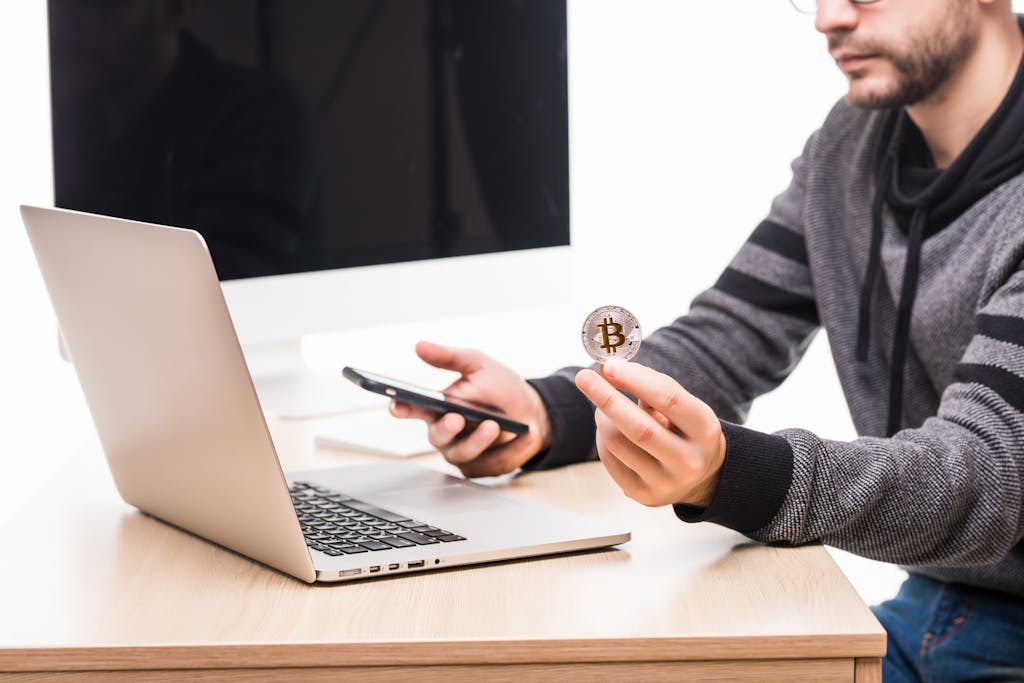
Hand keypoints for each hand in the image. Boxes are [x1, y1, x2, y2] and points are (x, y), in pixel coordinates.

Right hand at [390, 341, 551, 476]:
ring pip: (463, 454)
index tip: (397, 405)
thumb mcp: (478, 364)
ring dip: (479, 441)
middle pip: (436, 437)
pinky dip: (512, 449)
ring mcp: (463, 453)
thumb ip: (450, 357)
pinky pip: (494, 463)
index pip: (412, 408)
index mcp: (438, 407)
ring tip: (494, 425)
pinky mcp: (483, 468)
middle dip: (446, 428)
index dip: (402, 408)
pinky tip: (526, 436)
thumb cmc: (499, 387)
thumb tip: (420, 346)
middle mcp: (446, 433)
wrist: (532, 410)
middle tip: (456, 418)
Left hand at [574, 358, 725, 507]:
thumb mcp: (684, 406)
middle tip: (584, 377)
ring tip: (605, 408)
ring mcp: (666, 483)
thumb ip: (650, 386)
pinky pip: (610, 460)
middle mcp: (689, 461)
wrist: (702, 476)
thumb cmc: (686, 430)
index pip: (668, 399)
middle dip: (606, 398)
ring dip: (603, 418)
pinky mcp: (644, 496)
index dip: (636, 379)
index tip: (609, 365)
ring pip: (617, 443)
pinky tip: (609, 430)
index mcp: (704, 430)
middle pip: (639, 428)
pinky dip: (602, 438)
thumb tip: (609, 369)